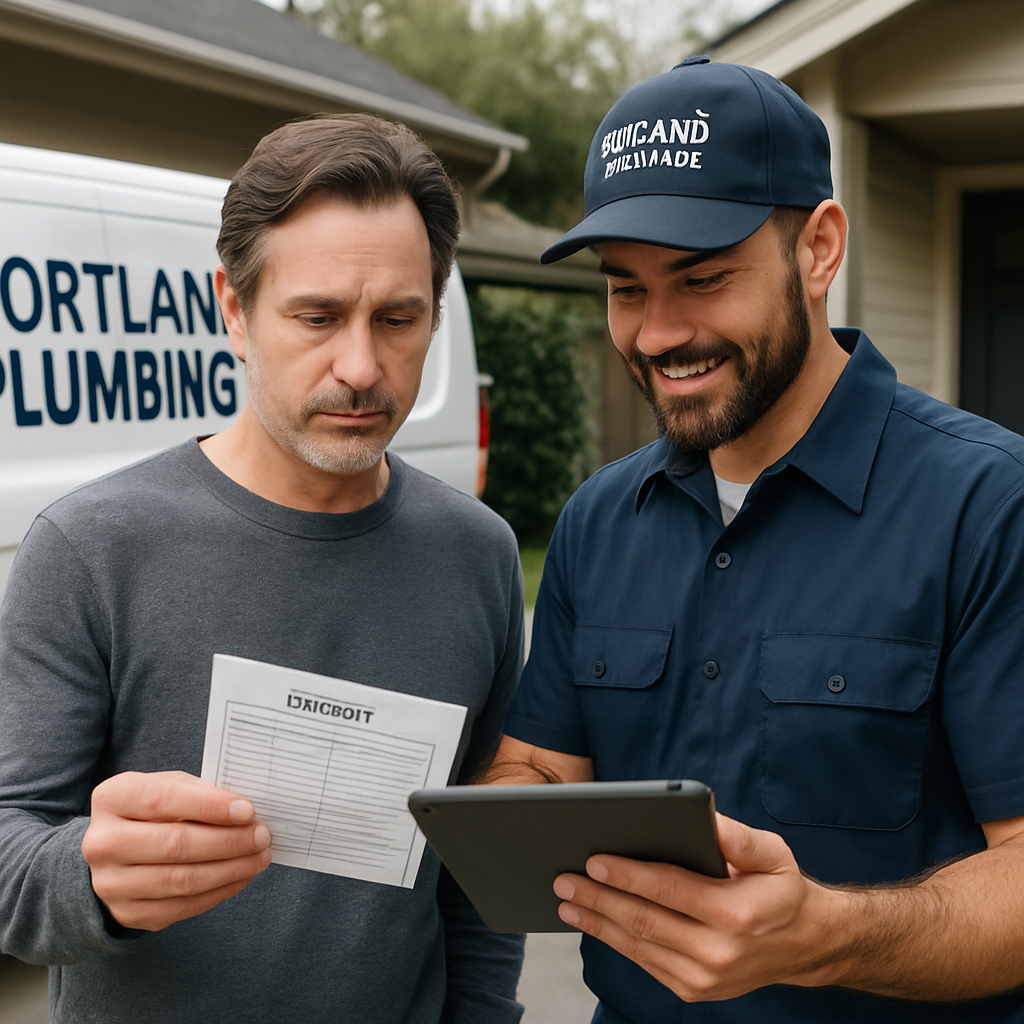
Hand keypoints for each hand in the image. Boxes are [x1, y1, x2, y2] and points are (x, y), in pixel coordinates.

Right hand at [82, 771, 272, 931]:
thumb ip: (199, 792)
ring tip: (259, 857)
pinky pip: (182, 906)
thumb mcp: (167, 786)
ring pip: (182, 880)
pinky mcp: (128, 913)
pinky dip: (219, 891)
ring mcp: (111, 883)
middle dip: (228, 841)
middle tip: (262, 836)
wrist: (113, 852)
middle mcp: (103, 843)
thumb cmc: (151, 811)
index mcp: (113, 798)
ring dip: (230, 869)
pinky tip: (241, 876)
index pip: (163, 800)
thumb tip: (243, 812)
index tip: (247, 810)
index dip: (209, 806)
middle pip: (175, 844)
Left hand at [552, 813, 834, 1001]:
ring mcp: (704, 978)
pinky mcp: (693, 990)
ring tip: (567, 902)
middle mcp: (718, 952)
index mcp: (735, 913)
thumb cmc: (781, 889)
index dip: (627, 875)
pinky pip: (645, 962)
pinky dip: (615, 941)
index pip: (669, 890)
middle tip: (563, 880)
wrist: (803, 944)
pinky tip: (594, 922)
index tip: (593, 860)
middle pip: (644, 921)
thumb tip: (706, 815)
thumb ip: (738, 836)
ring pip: (638, 947)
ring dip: (597, 923)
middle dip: (598, 899)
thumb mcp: (772, 853)